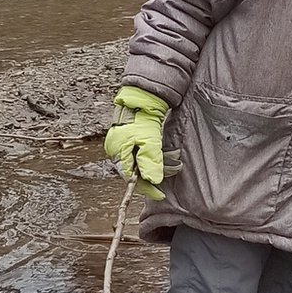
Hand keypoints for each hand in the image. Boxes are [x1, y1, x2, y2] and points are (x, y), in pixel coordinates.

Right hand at [104, 85, 170, 200]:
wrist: (142, 98)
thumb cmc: (143, 118)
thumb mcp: (149, 141)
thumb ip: (150, 162)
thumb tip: (153, 181)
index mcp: (118, 154)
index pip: (131, 179)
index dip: (147, 188)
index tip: (160, 194)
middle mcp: (117, 152)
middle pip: (136, 172)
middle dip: (154, 175)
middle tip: (171, 172)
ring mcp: (123, 146)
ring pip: (140, 164)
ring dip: (157, 165)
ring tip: (173, 163)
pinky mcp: (130, 141)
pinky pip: (142, 156)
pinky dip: (154, 157)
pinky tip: (165, 156)